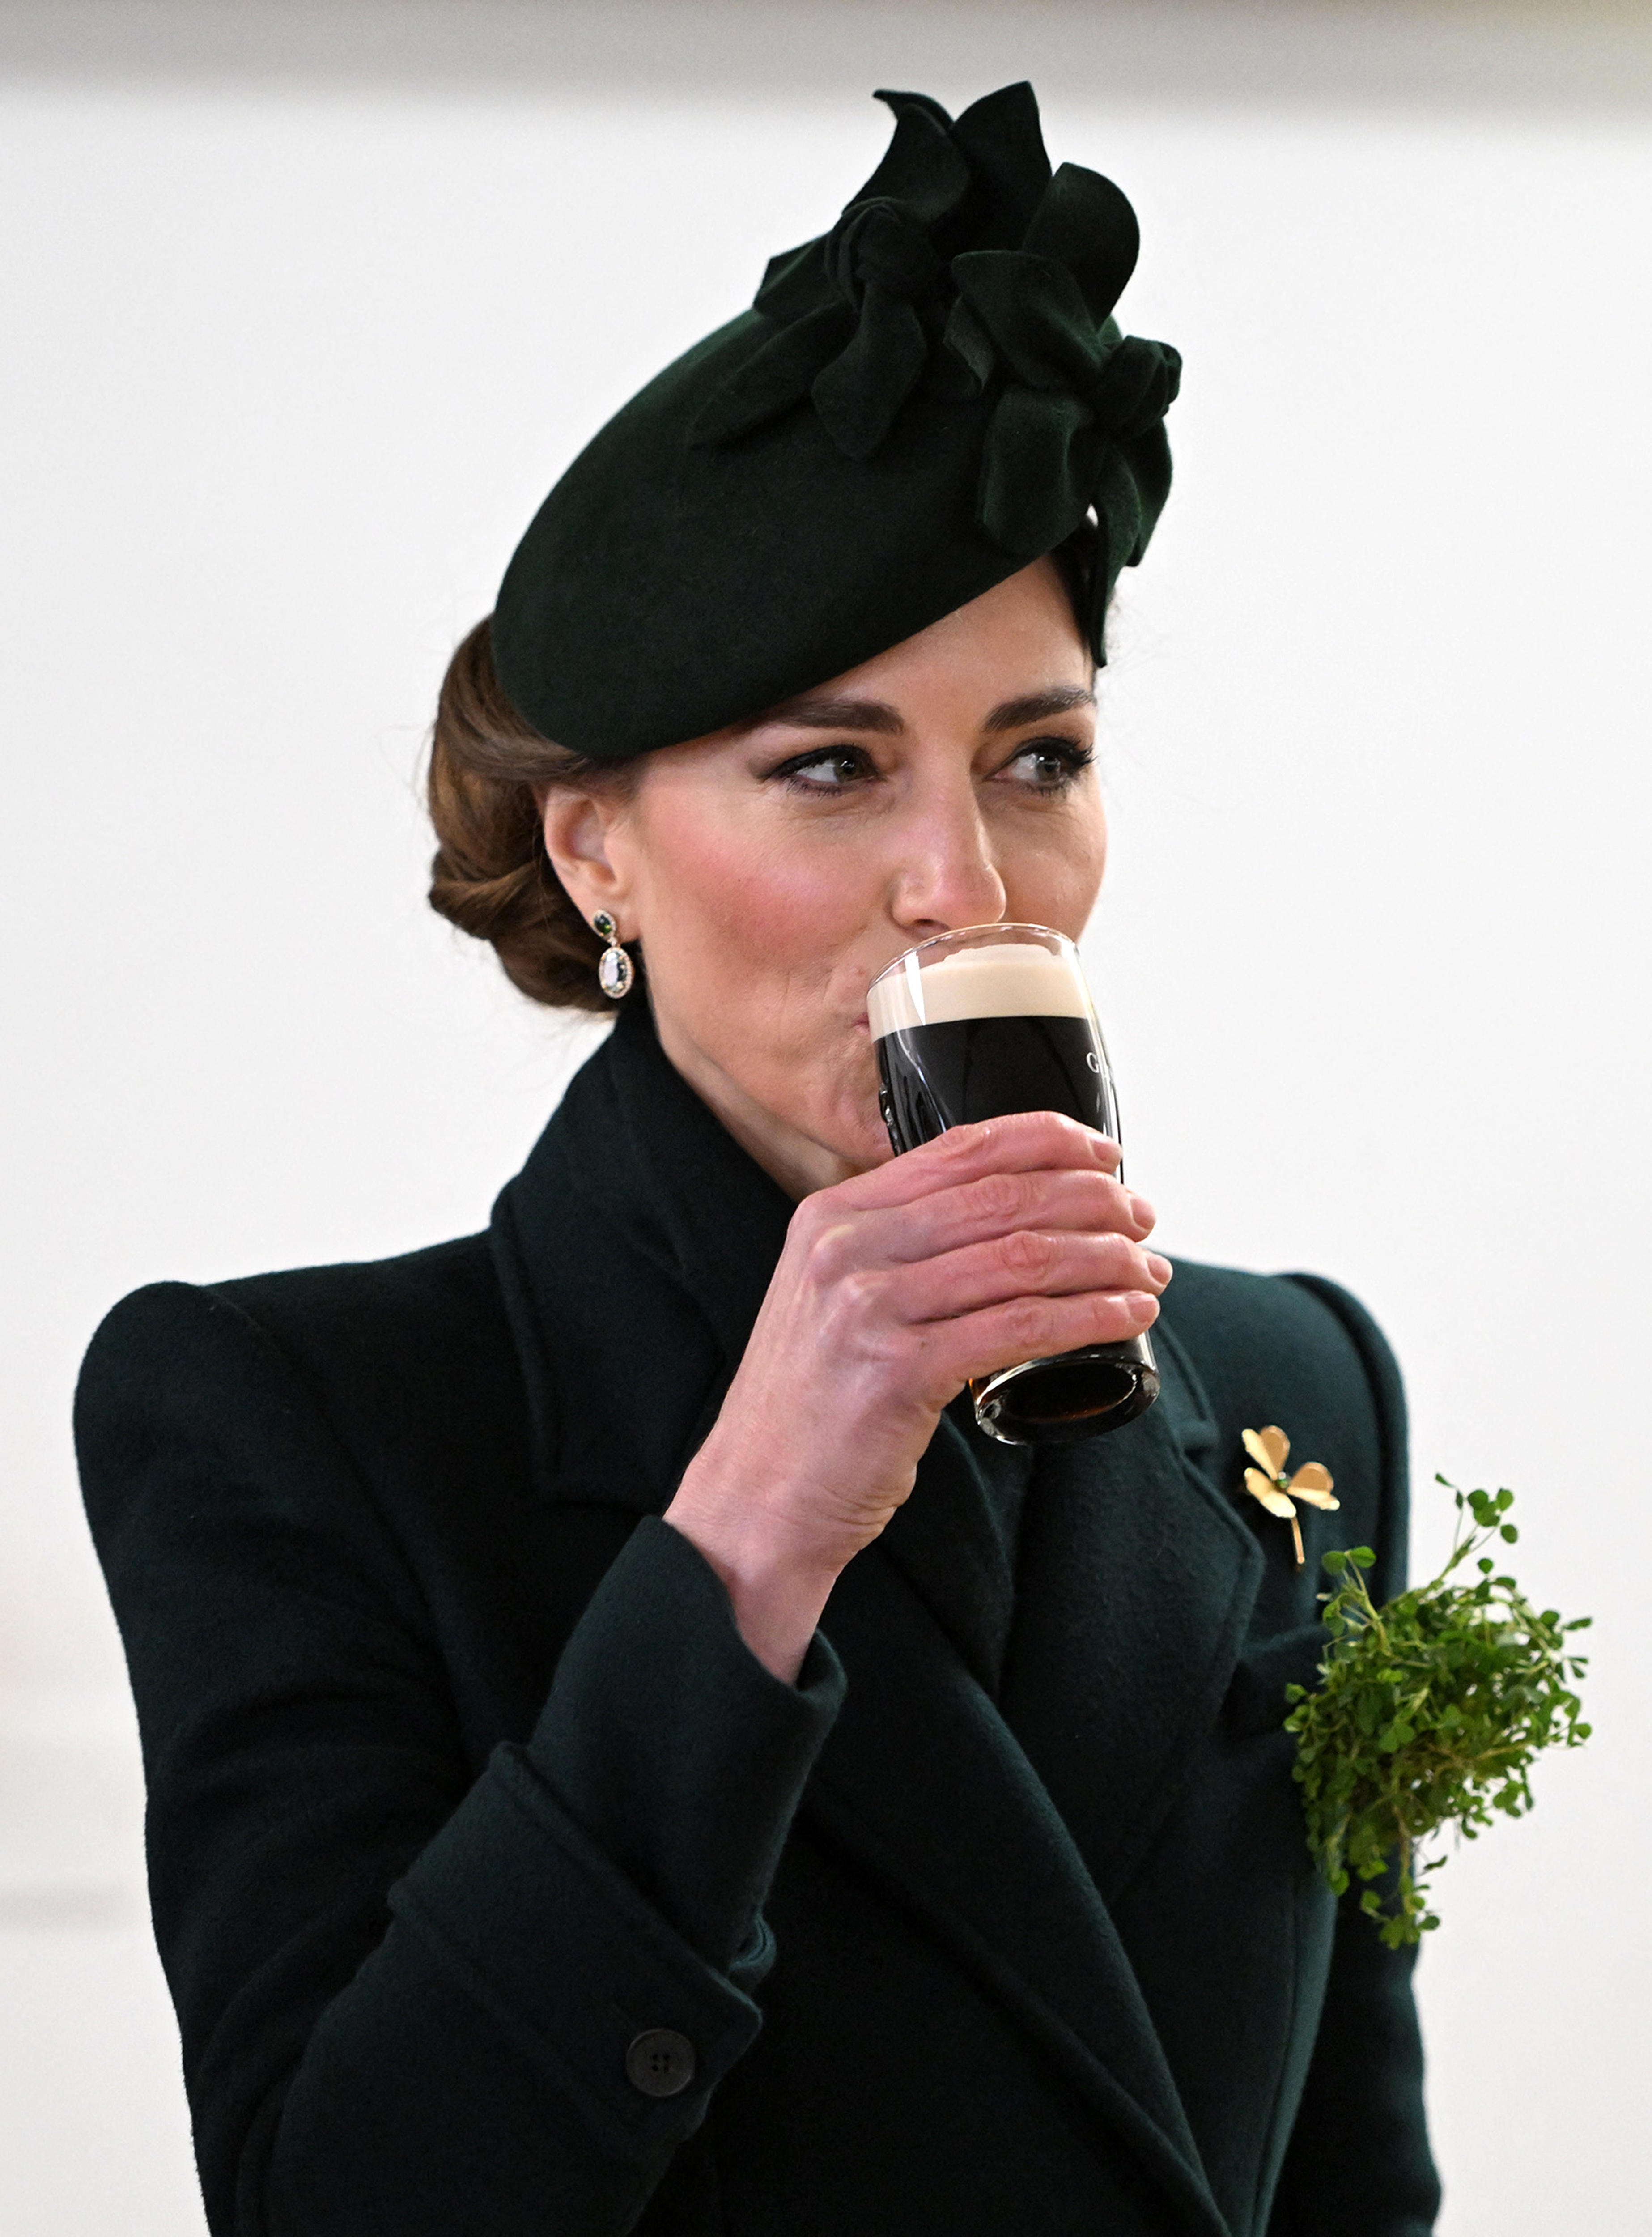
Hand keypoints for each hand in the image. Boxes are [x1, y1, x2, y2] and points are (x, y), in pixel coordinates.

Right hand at [664, 1111, 1169, 1678]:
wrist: (757, 1499)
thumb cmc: (810, 1404)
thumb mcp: (831, 1296)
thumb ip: (894, 1247)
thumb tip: (1005, 1217)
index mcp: (833, 1216)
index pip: (959, 1149)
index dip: (1047, 1141)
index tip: (1104, 1153)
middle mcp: (847, 1248)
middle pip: (1002, 1198)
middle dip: (1092, 1201)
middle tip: (1142, 1219)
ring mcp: (870, 1309)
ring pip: (1023, 1259)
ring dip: (1105, 1260)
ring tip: (1147, 1272)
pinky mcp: (900, 1372)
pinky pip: (1021, 1328)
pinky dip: (1090, 1317)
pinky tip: (1126, 1317)